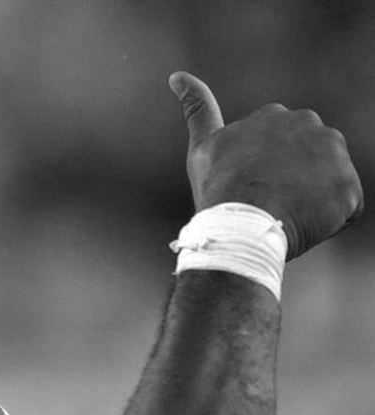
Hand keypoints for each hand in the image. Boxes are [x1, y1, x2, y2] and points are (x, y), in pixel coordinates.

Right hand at [169, 71, 363, 259]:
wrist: (241, 227)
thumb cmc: (219, 192)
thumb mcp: (203, 147)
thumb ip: (198, 110)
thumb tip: (177, 76)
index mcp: (275, 115)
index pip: (281, 151)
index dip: (267, 176)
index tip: (252, 190)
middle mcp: (310, 124)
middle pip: (309, 163)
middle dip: (295, 183)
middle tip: (269, 204)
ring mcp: (333, 154)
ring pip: (328, 184)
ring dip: (313, 201)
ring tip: (286, 215)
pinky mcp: (349, 186)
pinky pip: (346, 208)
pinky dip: (330, 221)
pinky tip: (304, 225)